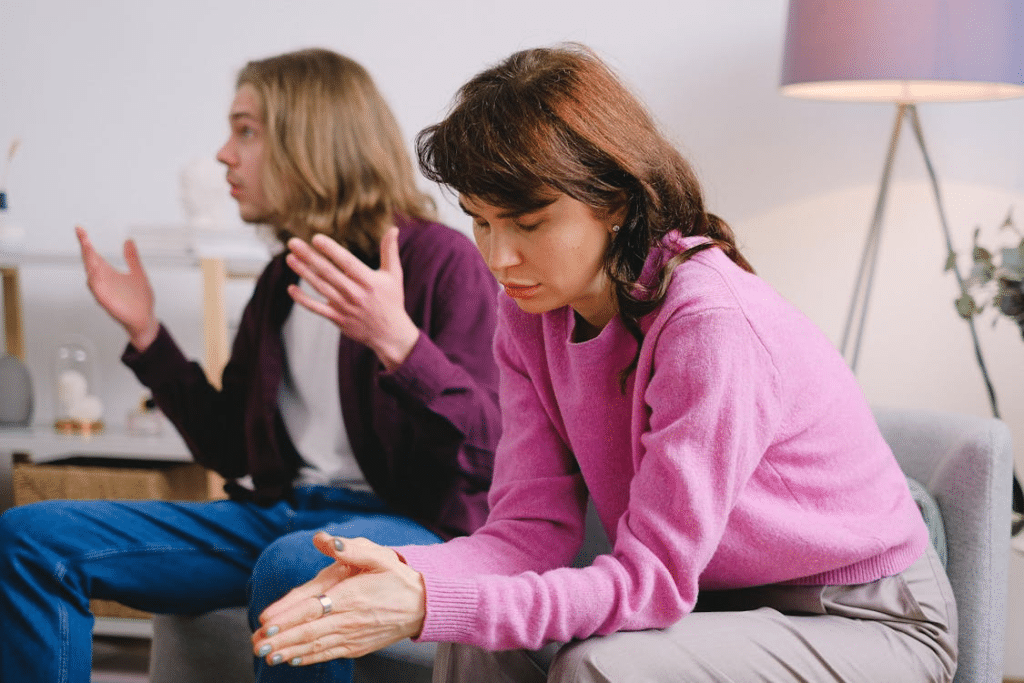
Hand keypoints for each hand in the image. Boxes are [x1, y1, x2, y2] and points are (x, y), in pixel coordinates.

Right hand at [75, 226, 158, 350]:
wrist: (145, 319)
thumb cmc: (139, 300)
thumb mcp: (138, 273)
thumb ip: (132, 258)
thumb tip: (129, 242)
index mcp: (108, 273)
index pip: (94, 255)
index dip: (86, 242)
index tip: (80, 230)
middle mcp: (102, 281)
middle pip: (89, 262)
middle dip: (85, 249)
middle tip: (82, 236)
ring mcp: (103, 291)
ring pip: (91, 275)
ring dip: (89, 262)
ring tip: (87, 249)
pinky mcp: (106, 301)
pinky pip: (97, 291)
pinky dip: (94, 282)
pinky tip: (93, 274)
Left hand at [252, 533, 426, 666]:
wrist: (424, 604)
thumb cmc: (398, 577)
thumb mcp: (378, 556)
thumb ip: (349, 548)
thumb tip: (322, 539)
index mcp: (352, 595)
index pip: (313, 607)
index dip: (288, 616)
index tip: (266, 622)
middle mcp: (351, 618)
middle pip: (309, 631)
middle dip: (280, 639)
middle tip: (256, 645)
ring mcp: (354, 635)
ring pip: (316, 646)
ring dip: (289, 652)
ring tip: (267, 656)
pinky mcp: (357, 646)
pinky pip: (329, 654)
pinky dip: (309, 658)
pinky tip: (292, 660)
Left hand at [285, 227, 418, 370]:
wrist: (390, 334)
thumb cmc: (392, 301)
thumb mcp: (394, 275)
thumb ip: (390, 251)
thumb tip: (394, 229)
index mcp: (369, 281)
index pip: (347, 262)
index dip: (331, 250)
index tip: (316, 238)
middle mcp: (355, 293)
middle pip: (328, 272)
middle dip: (309, 256)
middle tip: (293, 243)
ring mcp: (345, 307)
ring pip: (320, 287)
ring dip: (303, 272)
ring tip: (290, 258)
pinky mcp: (338, 318)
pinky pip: (317, 308)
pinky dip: (303, 300)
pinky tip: (291, 289)